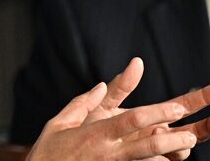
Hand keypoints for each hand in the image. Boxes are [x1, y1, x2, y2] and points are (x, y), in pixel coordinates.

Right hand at [26, 58, 209, 160]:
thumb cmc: (49, 152)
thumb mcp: (59, 123)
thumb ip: (82, 103)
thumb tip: (100, 85)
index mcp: (95, 134)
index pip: (130, 120)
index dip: (156, 113)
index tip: (177, 107)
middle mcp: (108, 152)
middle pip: (147, 145)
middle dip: (172, 139)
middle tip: (190, 134)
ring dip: (170, 155)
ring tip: (187, 146)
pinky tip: (166, 159)